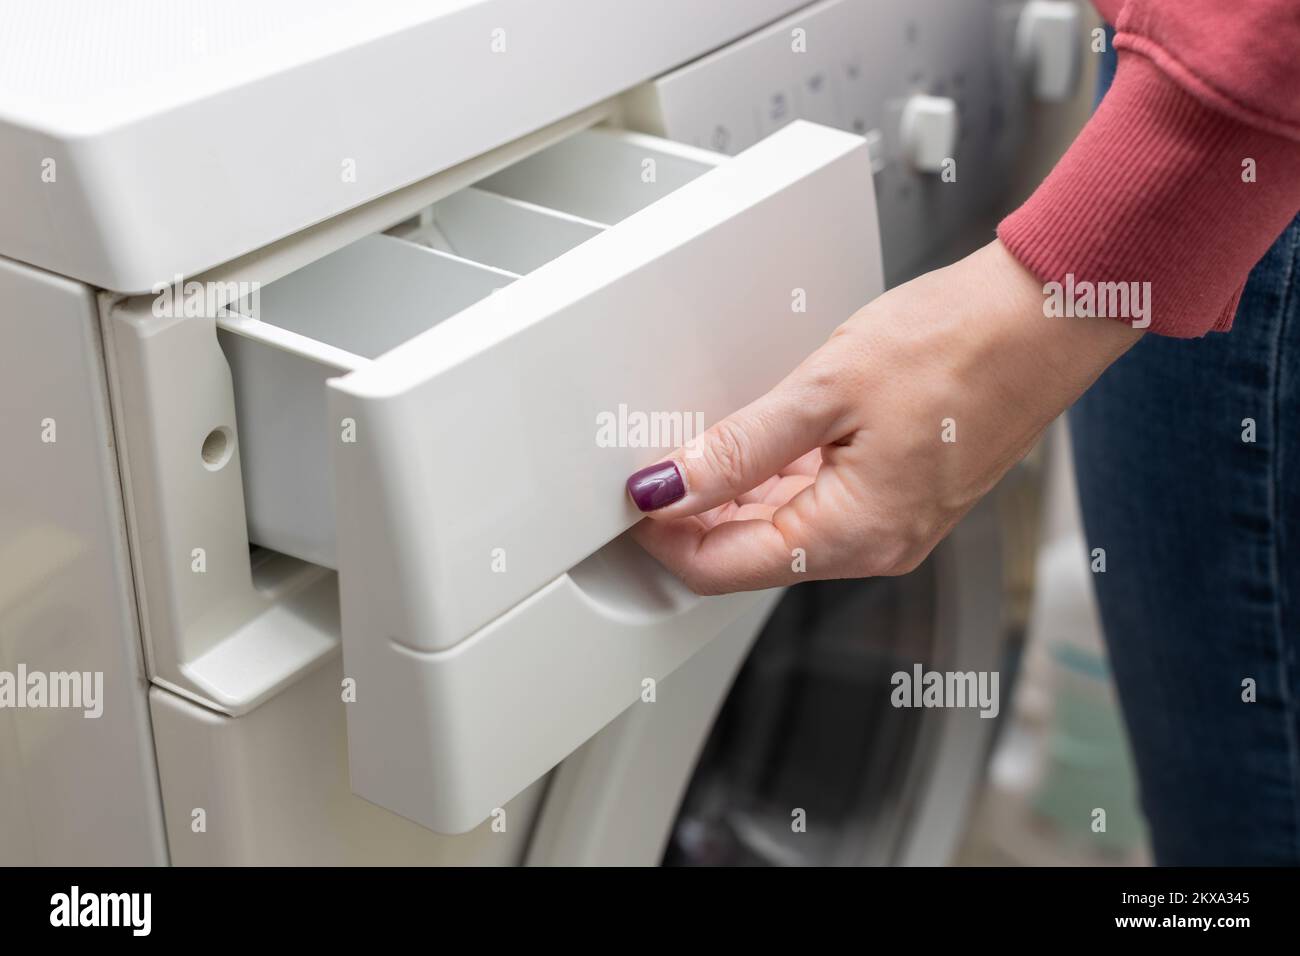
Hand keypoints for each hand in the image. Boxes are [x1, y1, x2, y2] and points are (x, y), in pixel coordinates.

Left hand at [626, 240, 1142, 593]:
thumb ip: (739, 448)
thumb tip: (671, 489)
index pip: (723, 568)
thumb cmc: (961, 343)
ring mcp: (890, 521)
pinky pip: (815, 503)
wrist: (1047, 313)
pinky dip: (774, 480)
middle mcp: (874, 544)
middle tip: (652, 463)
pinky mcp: (899, 492)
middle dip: (693, 517)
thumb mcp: (826, 390)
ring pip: (780, 530)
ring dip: (731, 497)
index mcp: (853, 534)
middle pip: (749, 555)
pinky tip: (752, 441)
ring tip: (695, 445)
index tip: (630, 496)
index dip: (664, 535)